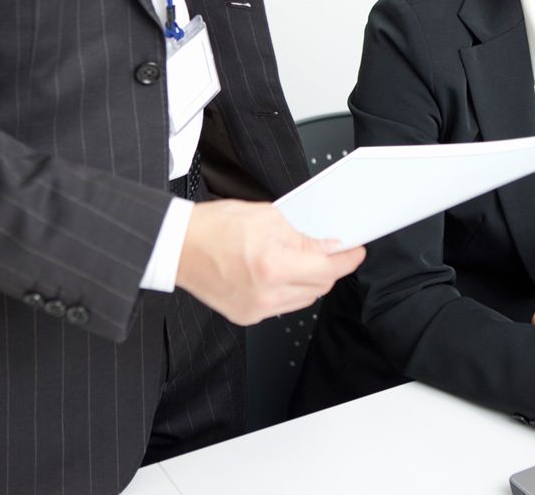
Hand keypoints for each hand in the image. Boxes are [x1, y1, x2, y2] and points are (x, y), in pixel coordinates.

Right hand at [175, 199, 364, 324]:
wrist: (178, 247)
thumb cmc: (213, 227)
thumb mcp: (267, 217)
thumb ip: (303, 234)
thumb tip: (328, 245)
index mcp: (272, 266)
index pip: (327, 268)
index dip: (347, 259)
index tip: (356, 251)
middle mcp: (266, 293)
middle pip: (319, 287)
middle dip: (329, 268)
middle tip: (330, 250)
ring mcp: (256, 309)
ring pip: (304, 299)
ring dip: (311, 280)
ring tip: (301, 259)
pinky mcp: (247, 316)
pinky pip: (283, 306)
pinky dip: (290, 290)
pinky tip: (281, 273)